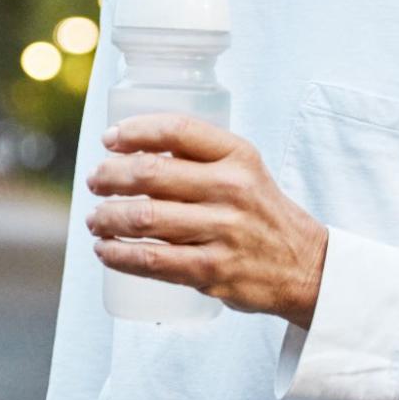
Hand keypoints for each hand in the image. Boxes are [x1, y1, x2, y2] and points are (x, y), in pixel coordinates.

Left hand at [86, 114, 328, 327]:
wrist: (304, 265)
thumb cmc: (258, 211)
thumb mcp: (242, 169)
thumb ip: (197, 155)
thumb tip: (128, 148)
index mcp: (238, 156)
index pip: (177, 129)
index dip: (134, 130)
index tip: (108, 139)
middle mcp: (232, 189)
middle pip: (151, 173)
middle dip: (109, 175)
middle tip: (94, 181)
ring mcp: (223, 231)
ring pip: (145, 218)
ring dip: (106, 216)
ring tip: (94, 218)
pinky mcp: (212, 270)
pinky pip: (152, 260)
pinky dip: (118, 255)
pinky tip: (104, 250)